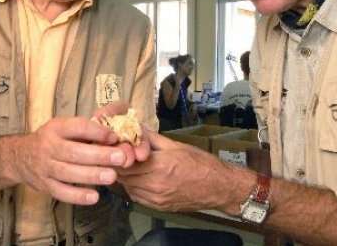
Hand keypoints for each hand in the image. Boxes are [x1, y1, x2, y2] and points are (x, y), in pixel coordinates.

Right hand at [12, 102, 146, 205]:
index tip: (114, 136)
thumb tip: (115, 138)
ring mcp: (45, 167)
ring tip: (111, 177)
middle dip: (99, 155)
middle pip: (74, 152)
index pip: (77, 127)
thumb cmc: (52, 140)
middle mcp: (48, 147)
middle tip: (120, 157)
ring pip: (68, 173)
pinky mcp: (44, 185)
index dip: (96, 132)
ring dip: (91, 175)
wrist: (19, 156)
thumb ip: (86, 132)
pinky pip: (61, 192)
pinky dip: (77, 196)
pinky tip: (94, 197)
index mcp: (55, 128)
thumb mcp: (63, 128)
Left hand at [117, 131, 238, 211]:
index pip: (124, 160)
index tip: (118, 144)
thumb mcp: (175, 145)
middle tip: (121, 153)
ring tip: (131, 164)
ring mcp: (154, 199)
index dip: (118, 151)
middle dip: (119, 163)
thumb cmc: (201, 163)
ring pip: (126, 186)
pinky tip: (141, 177)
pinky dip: (133, 186)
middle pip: (122, 174)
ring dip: (125, 175)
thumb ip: (151, 138)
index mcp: (159, 165)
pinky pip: (136, 195)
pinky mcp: (157, 207)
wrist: (219, 187)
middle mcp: (153, 185)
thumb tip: (134, 128)